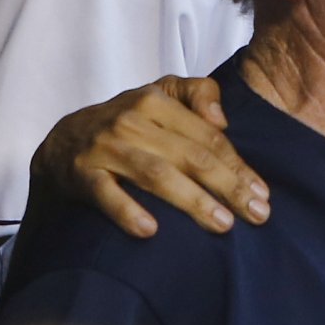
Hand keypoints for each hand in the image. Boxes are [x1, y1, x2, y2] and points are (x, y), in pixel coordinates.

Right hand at [32, 75, 270, 237]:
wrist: (61, 144)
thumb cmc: (126, 124)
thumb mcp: (159, 95)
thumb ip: (197, 93)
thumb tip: (222, 120)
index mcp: (155, 100)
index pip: (207, 136)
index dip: (238, 165)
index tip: (263, 193)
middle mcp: (132, 121)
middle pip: (190, 155)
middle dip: (228, 186)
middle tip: (256, 214)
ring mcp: (105, 148)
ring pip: (156, 174)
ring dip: (191, 200)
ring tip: (222, 224)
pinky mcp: (82, 174)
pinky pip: (106, 195)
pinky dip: (127, 211)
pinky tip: (150, 231)